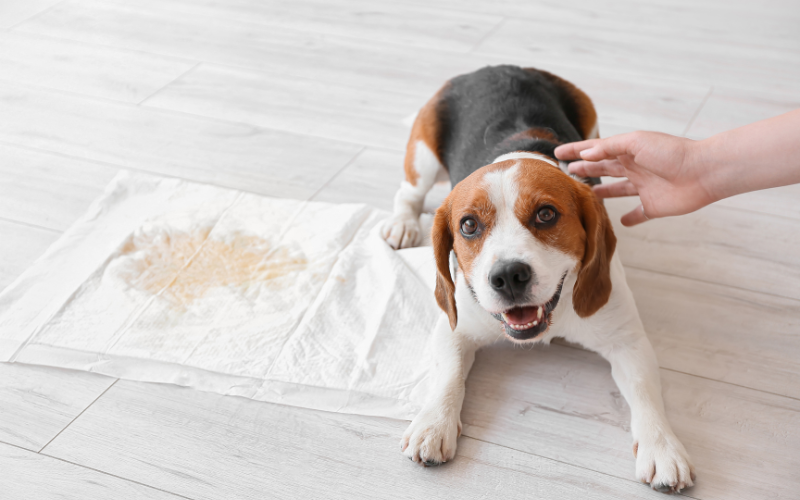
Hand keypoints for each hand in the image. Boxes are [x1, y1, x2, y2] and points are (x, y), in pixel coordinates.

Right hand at [555, 132, 715, 225]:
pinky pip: (638, 214)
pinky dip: (630, 218)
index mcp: (628, 150)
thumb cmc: (671, 153)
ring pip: (617, 190)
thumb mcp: (636, 143)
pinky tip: (621, 222)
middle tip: (567, 173)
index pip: (596, 150)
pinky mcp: (653, 206)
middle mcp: (634, 168)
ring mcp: (643, 188)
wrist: (702, 172)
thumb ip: (610, 148)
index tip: (557, 154)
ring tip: (587, 195)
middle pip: (604, 169)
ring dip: (602, 192)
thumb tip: (586, 154)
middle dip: (586, 169)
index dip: (576, 151)